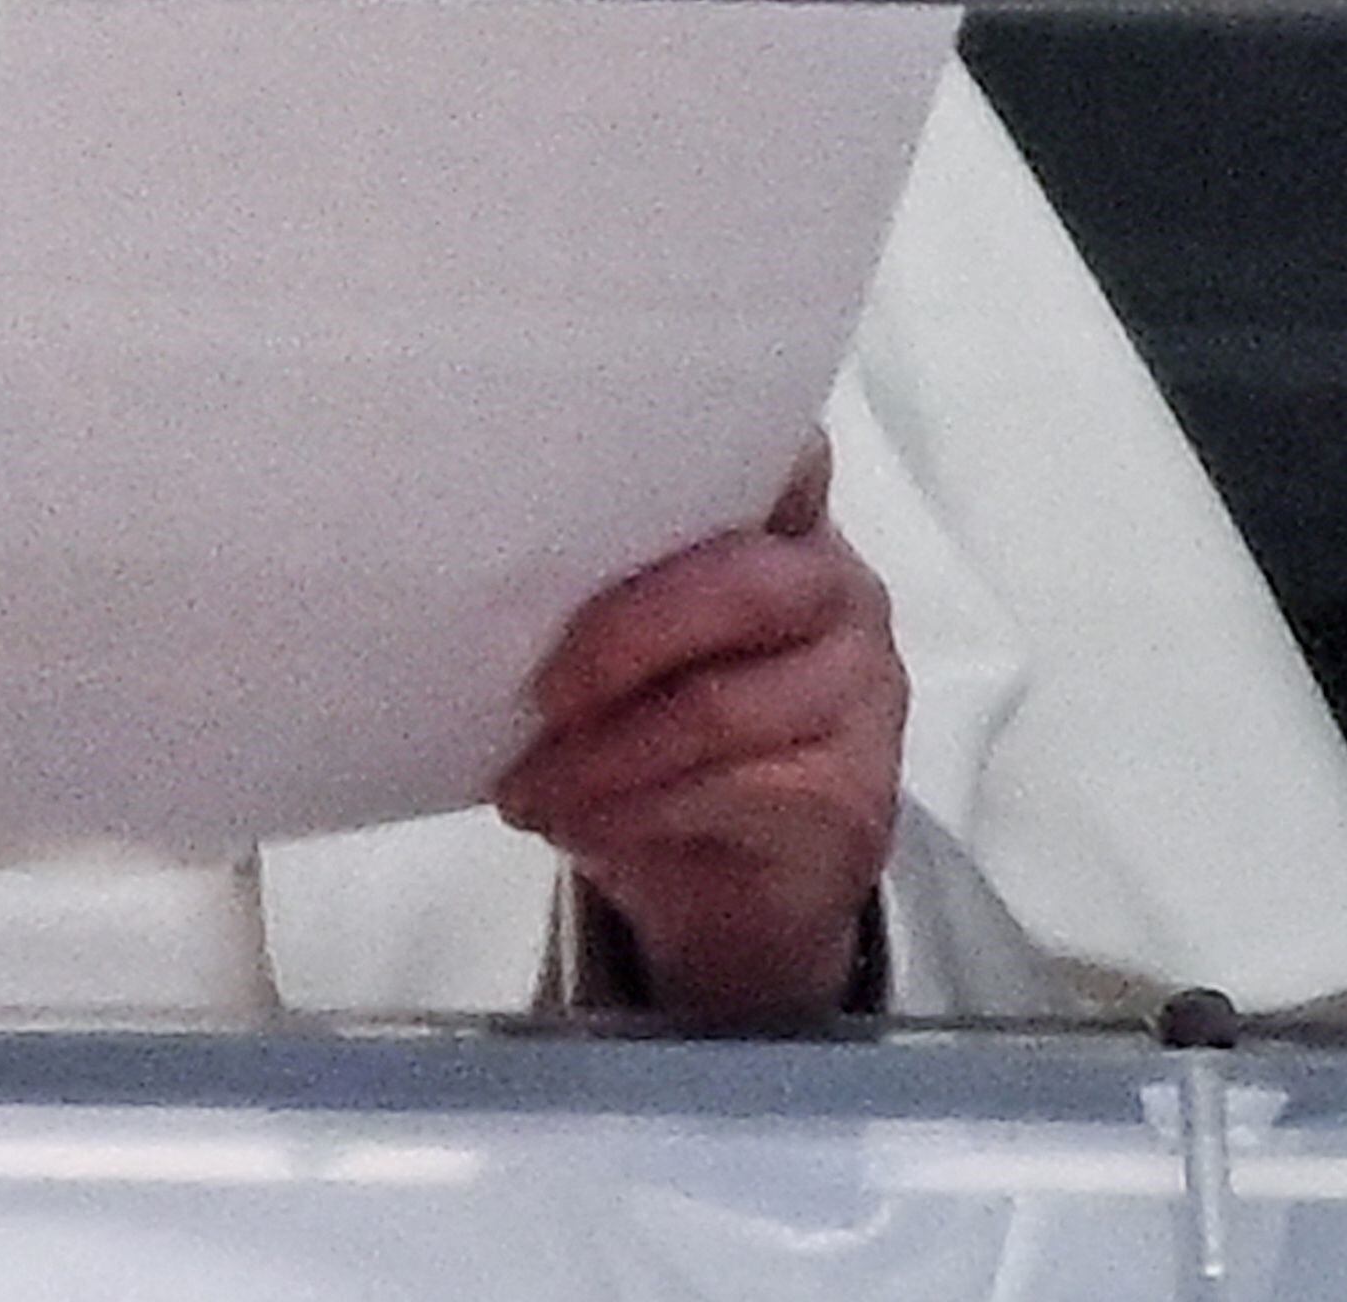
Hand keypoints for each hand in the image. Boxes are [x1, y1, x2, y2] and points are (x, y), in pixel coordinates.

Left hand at [491, 446, 904, 1026]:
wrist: (754, 894)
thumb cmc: (677, 743)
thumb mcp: (642, 655)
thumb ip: (613, 595)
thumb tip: (486, 592)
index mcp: (789, 532)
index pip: (787, 455)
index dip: (720, 453)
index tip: (621, 469)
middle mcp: (841, 595)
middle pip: (740, 583)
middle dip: (621, 636)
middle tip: (540, 691)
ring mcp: (859, 697)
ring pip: (717, 706)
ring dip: (600, 755)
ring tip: (527, 787)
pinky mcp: (848, 798)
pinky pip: (722, 792)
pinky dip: (629, 809)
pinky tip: (575, 819)